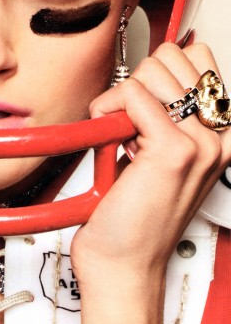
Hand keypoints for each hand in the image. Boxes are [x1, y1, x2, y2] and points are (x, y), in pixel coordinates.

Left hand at [71, 43, 230, 282]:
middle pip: (175, 57)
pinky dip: (106, 111)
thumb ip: (158, 121)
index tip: (139, 108)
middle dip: (139, 83)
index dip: (156, 75)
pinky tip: (109, 142)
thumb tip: (142, 82)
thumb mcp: (153, 162)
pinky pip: (130, 95)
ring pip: (153, 71)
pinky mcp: (173, 150)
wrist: (123, 266)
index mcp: (217, 136)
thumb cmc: (132, 223)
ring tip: (121, 140)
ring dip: (122, 99)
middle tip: (128, 128)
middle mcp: (217, 136)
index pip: (198, 59)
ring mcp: (200, 142)